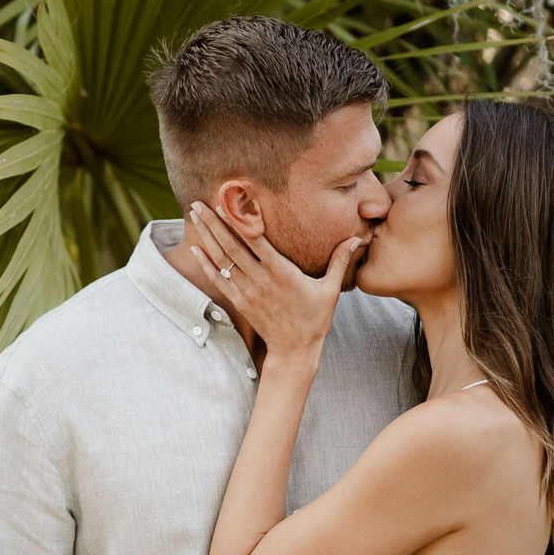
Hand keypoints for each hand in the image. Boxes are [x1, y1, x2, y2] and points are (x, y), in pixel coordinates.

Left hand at [183, 203, 360, 363]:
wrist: (295, 351)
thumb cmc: (314, 319)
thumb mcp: (330, 289)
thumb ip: (340, 261)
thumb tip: (358, 238)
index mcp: (283, 273)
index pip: (256, 242)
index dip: (238, 222)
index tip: (225, 203)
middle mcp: (262, 280)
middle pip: (232, 246)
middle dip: (213, 223)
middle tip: (197, 203)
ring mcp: (248, 292)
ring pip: (222, 260)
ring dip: (206, 237)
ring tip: (194, 217)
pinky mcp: (240, 303)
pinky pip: (219, 280)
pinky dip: (206, 264)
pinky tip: (195, 249)